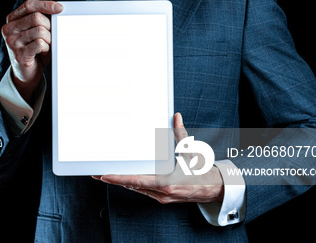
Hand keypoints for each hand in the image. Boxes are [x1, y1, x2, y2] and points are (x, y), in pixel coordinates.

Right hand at [1, 0, 62, 101]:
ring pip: (40, 31)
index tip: (59, 8)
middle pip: (36, 18)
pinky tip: (44, 52)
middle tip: (51, 37)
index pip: (29, 5)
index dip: (45, 4)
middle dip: (49, 26)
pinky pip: (40, 44)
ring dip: (49, 39)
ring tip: (47, 46)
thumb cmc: (34, 50)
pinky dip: (46, 48)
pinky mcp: (19, 54)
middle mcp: (9, 29)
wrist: (27, 74)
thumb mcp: (35, 32)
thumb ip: (41, 20)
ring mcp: (12, 42)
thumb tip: (58, 11)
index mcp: (12, 20)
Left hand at [93, 113, 223, 203]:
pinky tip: (127, 179)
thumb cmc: (204, 172)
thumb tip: (175, 117)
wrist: (217, 189)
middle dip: (116, 179)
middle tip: (99, 174)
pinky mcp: (164, 199)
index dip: (119, 179)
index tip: (105, 176)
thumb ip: (180, 134)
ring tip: (108, 176)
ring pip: (138, 190)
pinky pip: (145, 192)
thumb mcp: (191, 151)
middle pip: (133, 186)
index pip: (137, 181)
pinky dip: (135, 185)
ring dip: (124, 182)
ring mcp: (163, 198)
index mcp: (168, 182)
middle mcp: (163, 193)